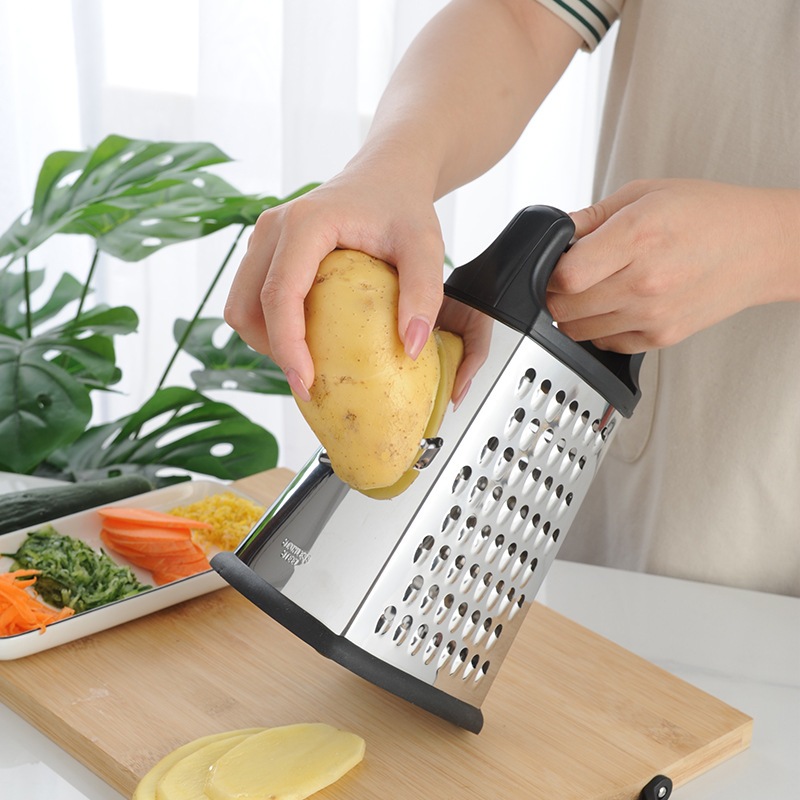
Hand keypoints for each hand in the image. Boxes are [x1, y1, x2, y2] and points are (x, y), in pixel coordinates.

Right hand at [224, 166, 487, 403]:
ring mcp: (264, 238)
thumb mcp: (426, 247)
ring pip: (240, 306)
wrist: (386, 175)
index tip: (306, 383)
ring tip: (310, 358)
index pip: (280, 295)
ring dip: (267, 340)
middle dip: (272, 350)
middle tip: (311, 379)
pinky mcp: (265, 250)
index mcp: (305, 224)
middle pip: (246, 305)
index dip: (287, 345)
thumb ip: (424, 293)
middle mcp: (273, 228)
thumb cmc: (404, 208)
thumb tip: (410, 349)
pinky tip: (307, 337)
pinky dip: (270, 326)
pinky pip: (251, 298)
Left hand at [546, 179, 799, 351]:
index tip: (555, 261)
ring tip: (593, 288)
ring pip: (578, 330)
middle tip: (568, 276)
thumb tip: (555, 231)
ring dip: (573, 313)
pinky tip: (614, 305)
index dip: (549, 271)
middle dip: (555, 292)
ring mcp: (653, 315)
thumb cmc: (709, 215)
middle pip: (564, 307)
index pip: (565, 275)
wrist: (762, 247)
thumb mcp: (647, 194)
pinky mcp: (660, 338)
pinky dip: (598, 329)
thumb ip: (593, 217)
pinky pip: (605, 343)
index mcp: (638, 237)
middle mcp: (645, 282)